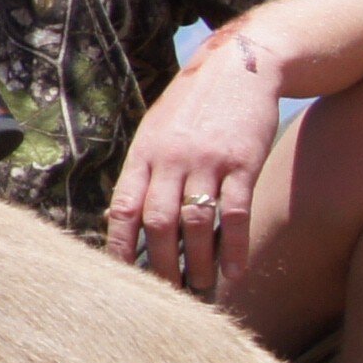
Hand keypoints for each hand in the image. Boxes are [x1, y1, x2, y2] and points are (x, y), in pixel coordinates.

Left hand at [109, 33, 279, 297]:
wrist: (239, 66)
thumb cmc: (194, 106)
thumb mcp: (156, 131)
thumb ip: (143, 173)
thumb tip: (122, 219)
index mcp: (144, 154)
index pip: (123, 208)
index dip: (119, 247)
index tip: (120, 279)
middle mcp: (170, 159)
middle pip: (158, 223)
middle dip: (160, 265)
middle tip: (167, 296)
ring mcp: (207, 160)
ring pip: (196, 223)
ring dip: (199, 263)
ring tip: (200, 290)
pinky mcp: (242, 161)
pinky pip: (236, 213)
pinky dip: (234, 247)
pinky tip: (236, 272)